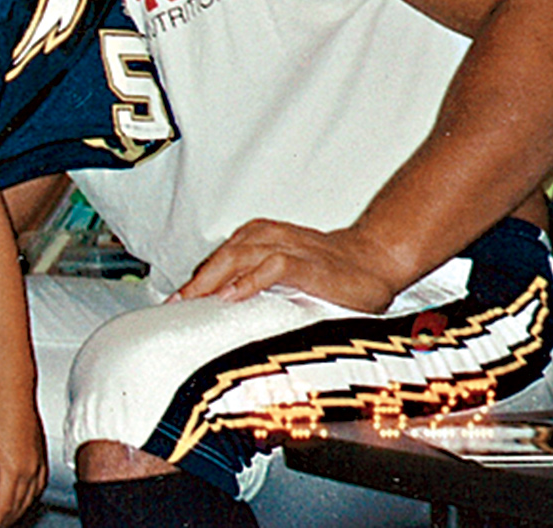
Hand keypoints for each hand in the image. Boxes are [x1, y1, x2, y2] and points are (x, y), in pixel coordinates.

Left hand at [0, 385, 46, 527]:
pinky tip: (24, 497)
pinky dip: (30, 498)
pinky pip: (39, 487)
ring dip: (17, 511)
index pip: (3, 508)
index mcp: (13, 470)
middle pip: (18, 507)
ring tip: (5, 516)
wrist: (15, 393)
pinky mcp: (42, 457)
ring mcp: (38, 464)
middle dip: (5, 521)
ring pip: (29, 499)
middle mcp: (29, 470)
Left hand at [173, 218, 402, 312]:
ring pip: (242, 254)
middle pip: (225, 254)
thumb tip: (228, 313)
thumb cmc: (333, 273)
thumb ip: (260, 285)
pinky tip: (235, 296)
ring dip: (216, 278)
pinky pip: (274, 265)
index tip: (176, 305)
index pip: (222, 255)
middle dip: (199, 280)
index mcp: (265, 239)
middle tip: (178, 306)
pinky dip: (252, 279)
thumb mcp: (289, 275)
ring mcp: (292, 249)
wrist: (377, 260)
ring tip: (196, 301)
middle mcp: (273, 239)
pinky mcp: (310, 264)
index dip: (198, 278)